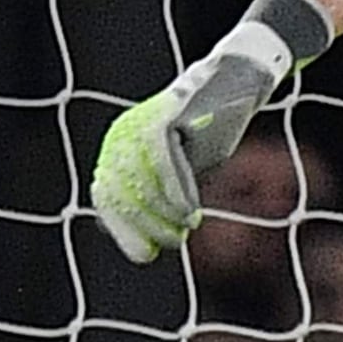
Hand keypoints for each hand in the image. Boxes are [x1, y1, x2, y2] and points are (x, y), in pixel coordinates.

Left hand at [88, 23, 294, 262]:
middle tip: (170, 246)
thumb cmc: (211, 130)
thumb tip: (145, 239)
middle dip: (145, 228)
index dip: (124, 231)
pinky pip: (164, 165)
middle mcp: (121, 137)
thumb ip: (165, 193)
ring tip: (185, 232)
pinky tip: (191, 214)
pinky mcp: (162, 120)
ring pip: (142, 184)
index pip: (108, 199)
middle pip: (121, 194)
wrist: (234, 86)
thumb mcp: (186, 169)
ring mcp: (139, 127)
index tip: (144, 255)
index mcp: (119, 149)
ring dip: (164, 215)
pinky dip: (178, 193)